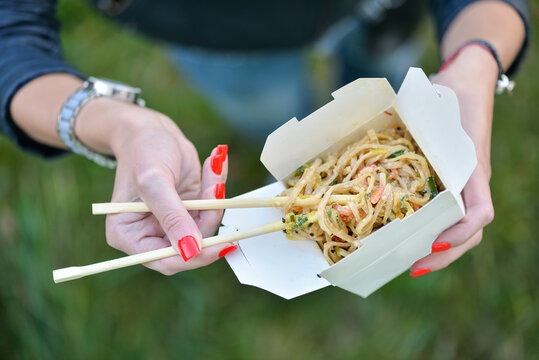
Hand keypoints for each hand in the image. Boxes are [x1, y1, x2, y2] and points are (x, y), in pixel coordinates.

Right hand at [77, 98, 234, 274]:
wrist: (152, 130)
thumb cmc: (143, 150)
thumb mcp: (154, 181)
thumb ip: (172, 216)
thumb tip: (191, 250)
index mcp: (128, 235)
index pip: (164, 261)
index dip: (193, 257)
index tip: (220, 244)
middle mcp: (148, 235)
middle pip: (190, 248)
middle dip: (208, 220)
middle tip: (216, 190)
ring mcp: (171, 225)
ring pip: (206, 229)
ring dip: (214, 200)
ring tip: (212, 168)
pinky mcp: (189, 212)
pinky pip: (211, 211)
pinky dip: (216, 191)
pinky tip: (212, 167)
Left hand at [410, 46, 496, 276]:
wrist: (465, 86)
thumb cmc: (450, 95)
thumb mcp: (436, 104)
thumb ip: (417, 112)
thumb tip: (380, 111)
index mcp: (473, 170)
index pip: (480, 212)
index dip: (460, 231)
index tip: (432, 240)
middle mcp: (471, 184)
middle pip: (470, 232)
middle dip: (445, 254)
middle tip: (413, 267)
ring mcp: (463, 187)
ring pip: (459, 229)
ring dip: (438, 251)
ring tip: (409, 263)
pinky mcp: (451, 186)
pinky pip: (447, 217)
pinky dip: (431, 232)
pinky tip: (408, 240)